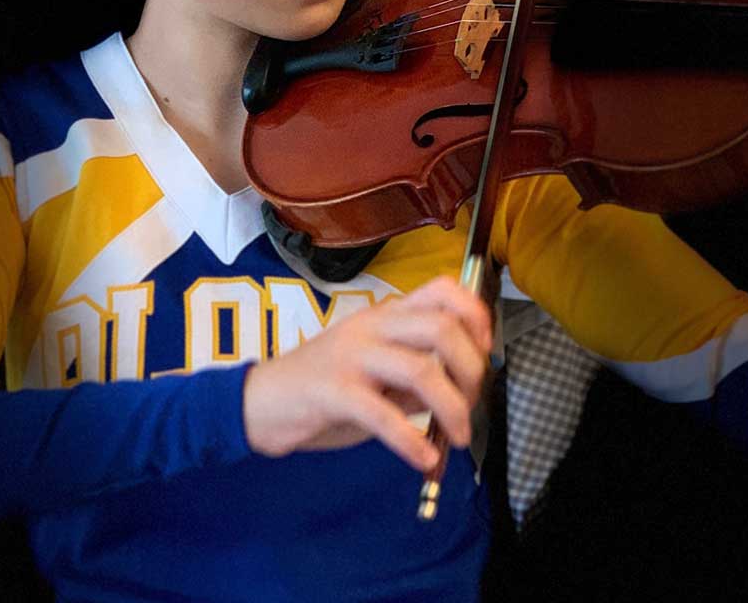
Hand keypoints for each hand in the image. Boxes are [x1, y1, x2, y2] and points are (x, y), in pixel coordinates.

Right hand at [241, 275, 492, 470]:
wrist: (261, 402)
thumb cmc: (323, 388)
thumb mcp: (375, 375)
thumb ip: (415, 378)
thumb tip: (463, 390)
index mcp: (384, 315)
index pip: (441, 289)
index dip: (475, 313)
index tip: (486, 347)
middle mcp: (371, 326)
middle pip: (440, 327)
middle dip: (472, 368)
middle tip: (474, 402)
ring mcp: (350, 355)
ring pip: (420, 369)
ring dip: (452, 408)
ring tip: (458, 436)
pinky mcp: (332, 390)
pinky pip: (382, 414)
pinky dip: (411, 441)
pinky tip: (423, 458)